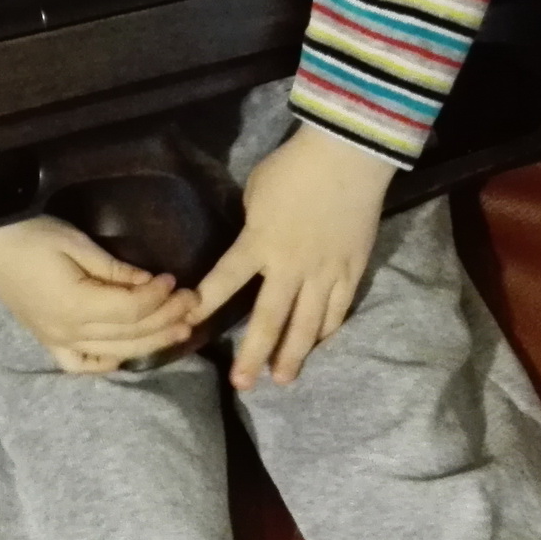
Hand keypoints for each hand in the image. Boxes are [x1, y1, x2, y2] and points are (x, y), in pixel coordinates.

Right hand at [0, 215, 199, 372]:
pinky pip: (82, 363)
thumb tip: (150, 281)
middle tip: (193, 303)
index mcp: (76, 307)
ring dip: (150, 341)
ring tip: (178, 329)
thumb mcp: (74, 243)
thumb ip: (114, 268)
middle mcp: (69, 333)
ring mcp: (57, 340)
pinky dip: (109, 361)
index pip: (132, 310)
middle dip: (166, 320)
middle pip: (130, 335)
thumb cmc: (27, 234)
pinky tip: (127, 352)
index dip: (160, 297)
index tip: (176, 279)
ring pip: (115, 352)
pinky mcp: (48, 339)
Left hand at [185, 122, 393, 389]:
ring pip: (308, 325)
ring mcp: (325, 273)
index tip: (188, 324)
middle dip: (253, 355)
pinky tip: (318, 344)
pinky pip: (338, 310)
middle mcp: (290, 267)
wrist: (347, 156)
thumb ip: (252, 226)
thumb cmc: (294, 167)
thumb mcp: (256, 193)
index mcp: (259, 243)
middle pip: (269, 320)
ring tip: (282, 379)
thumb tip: (252, 243)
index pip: (225, 280)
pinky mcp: (352, 270)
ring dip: (293, 354)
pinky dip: (327, 330)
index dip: (206, 304)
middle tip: (242, 383)